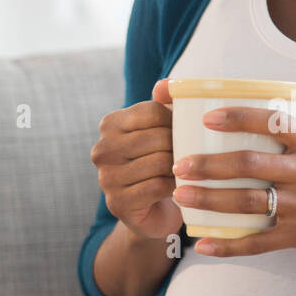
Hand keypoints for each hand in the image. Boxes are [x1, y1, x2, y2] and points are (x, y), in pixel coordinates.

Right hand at [91, 79, 183, 240]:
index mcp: (110, 125)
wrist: (150, 212)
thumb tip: (165, 84)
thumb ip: (164, 105)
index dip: (177, 121)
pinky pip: (157, 186)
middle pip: (157, 137)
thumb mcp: (161, 131)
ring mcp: (107, 178)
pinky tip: (181, 188)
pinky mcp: (118, 202)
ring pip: (159, 162)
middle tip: (192, 156)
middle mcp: (102, 149)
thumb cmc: (159, 164)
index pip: (153, 111)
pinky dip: (175, 187)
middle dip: (181, 146)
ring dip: (180, 168)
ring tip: (188, 171)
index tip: (186, 133)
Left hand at [171, 106, 295, 260]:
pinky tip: (204, 245)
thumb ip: (293, 141)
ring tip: (181, 196)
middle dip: (209, 164)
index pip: (272, 121)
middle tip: (178, 164)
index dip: (237, 117)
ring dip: (210, 200)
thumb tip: (247, 124)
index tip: (206, 117)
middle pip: (250, 163)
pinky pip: (258, 242)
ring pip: (248, 202)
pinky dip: (229, 245)